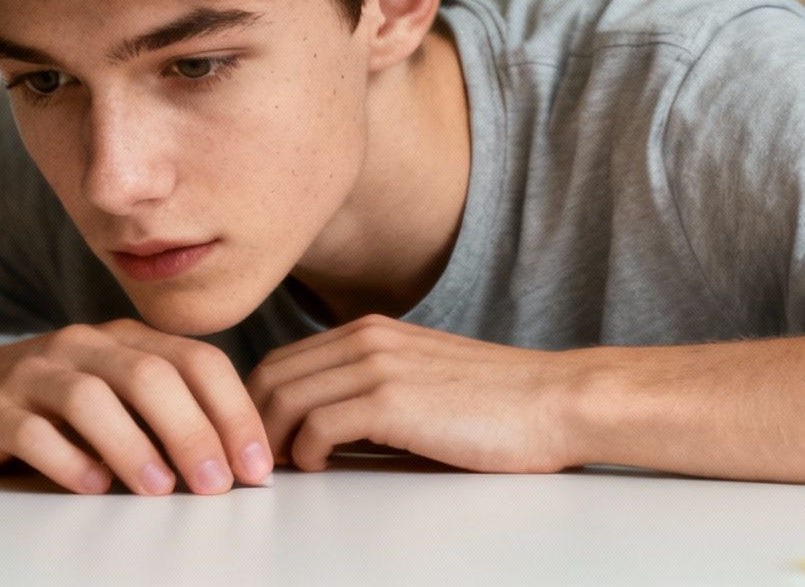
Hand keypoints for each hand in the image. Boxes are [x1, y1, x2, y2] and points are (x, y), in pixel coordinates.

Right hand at [0, 319, 271, 495]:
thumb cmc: (52, 403)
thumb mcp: (116, 393)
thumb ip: (167, 412)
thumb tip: (238, 463)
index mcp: (126, 338)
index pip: (197, 361)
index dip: (234, 412)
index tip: (257, 466)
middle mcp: (84, 345)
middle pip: (151, 376)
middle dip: (193, 432)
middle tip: (217, 485)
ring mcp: (35, 373)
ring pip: (92, 399)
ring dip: (134, 447)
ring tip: (160, 490)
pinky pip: (33, 432)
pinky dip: (68, 462)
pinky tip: (93, 488)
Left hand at [245, 314, 583, 473]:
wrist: (554, 401)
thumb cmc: (497, 403)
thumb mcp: (421, 377)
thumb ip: (372, 388)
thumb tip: (322, 428)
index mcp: (370, 331)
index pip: (284, 360)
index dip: (259, 403)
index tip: (259, 440)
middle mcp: (367, 339)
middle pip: (272, 376)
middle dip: (250, 422)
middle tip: (255, 463)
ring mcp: (378, 366)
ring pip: (286, 398)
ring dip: (271, 441)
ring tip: (279, 472)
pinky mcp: (392, 401)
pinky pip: (317, 425)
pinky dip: (305, 452)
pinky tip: (318, 467)